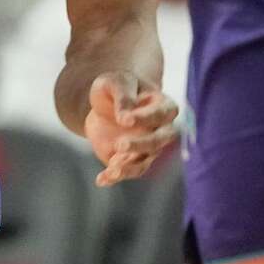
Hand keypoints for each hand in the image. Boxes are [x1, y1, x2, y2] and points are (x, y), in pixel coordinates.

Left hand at [84, 72, 177, 186]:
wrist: (104, 104)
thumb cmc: (116, 88)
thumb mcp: (115, 83)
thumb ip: (123, 96)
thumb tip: (125, 116)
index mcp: (163, 106)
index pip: (161, 114)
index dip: (145, 118)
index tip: (125, 119)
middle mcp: (161, 130)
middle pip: (159, 142)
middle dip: (141, 145)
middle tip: (119, 145)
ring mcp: (148, 148)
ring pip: (144, 161)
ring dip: (128, 167)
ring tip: (111, 170)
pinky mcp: (131, 160)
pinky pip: (127, 171)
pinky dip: (114, 177)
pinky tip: (101, 180)